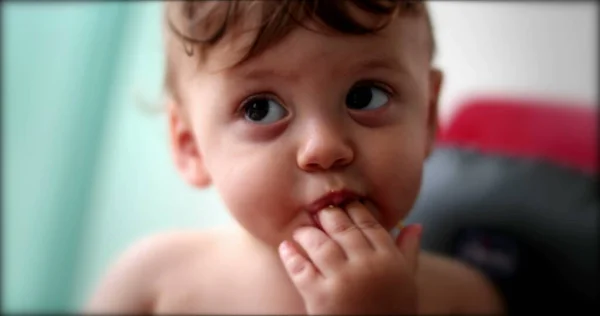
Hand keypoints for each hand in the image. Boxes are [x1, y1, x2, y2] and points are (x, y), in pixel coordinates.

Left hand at [278, 200, 422, 314]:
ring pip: (319, 243)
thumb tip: (415, 224)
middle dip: (328, 215)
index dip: (353, 209)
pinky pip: (300, 268)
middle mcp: (366, 266)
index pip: (368, 223)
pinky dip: (290, 255)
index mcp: (389, 259)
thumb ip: (409, 252)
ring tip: (301, 231)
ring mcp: (342, 280)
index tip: (343, 204)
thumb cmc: (392, 312)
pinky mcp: (320, 297)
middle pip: (342, 227)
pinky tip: (286, 248)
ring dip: (307, 233)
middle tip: (319, 212)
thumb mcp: (407, 283)